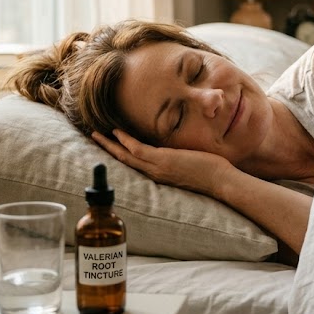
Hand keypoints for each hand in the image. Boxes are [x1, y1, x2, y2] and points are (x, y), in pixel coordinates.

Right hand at [91, 129, 232, 197]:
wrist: (220, 181)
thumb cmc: (210, 174)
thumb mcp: (189, 166)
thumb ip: (179, 161)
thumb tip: (180, 153)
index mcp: (159, 174)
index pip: (135, 164)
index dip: (120, 155)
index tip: (109, 146)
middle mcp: (154, 173)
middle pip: (124, 161)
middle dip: (107, 150)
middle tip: (93, 138)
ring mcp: (157, 168)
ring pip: (126, 156)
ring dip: (110, 145)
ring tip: (96, 134)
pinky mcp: (162, 161)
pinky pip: (138, 150)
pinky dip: (125, 141)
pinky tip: (116, 132)